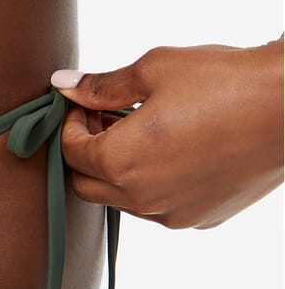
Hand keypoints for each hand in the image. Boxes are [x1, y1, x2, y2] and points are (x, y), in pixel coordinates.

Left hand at [50, 40, 283, 228]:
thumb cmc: (224, 81)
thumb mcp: (152, 70)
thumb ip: (102, 86)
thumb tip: (64, 86)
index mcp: (120, 162)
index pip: (70, 153)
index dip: (69, 125)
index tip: (82, 104)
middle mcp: (142, 198)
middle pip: (86, 185)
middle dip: (85, 152)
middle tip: (101, 119)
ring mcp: (174, 214)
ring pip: (122, 200)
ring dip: (117, 171)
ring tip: (137, 131)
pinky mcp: (203, 218)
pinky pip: (160, 207)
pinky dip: (151, 184)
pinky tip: (171, 150)